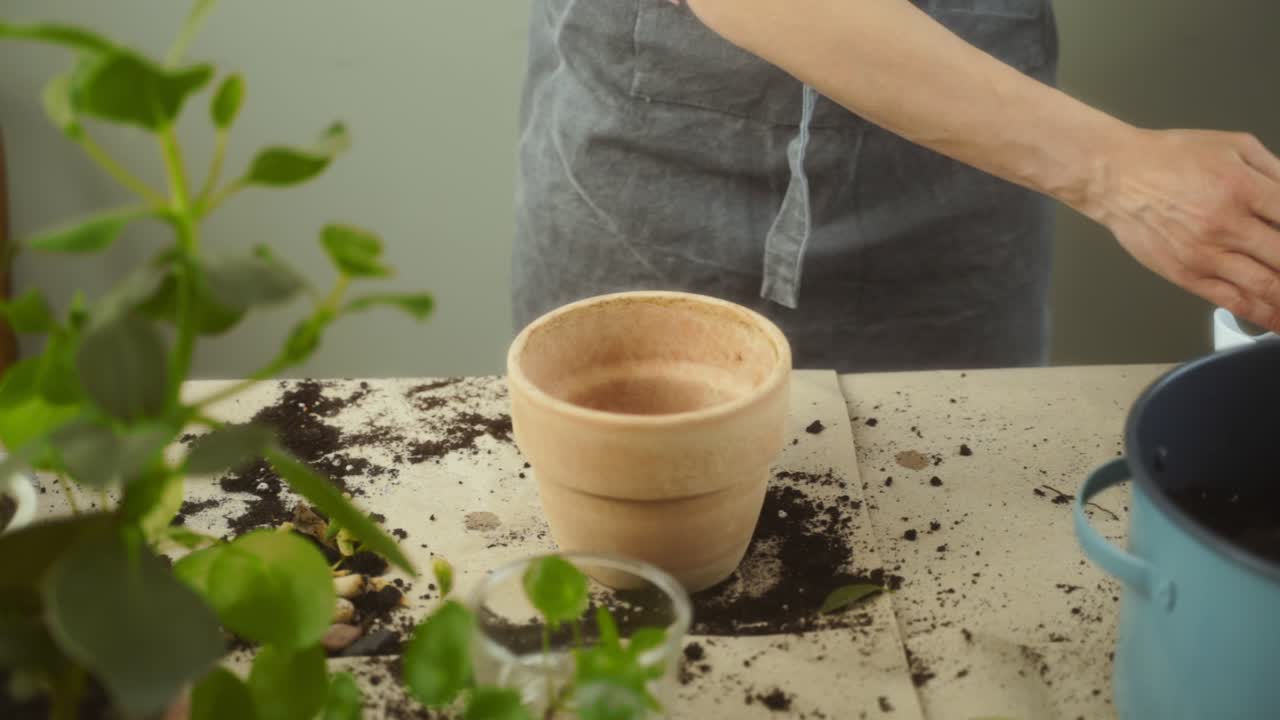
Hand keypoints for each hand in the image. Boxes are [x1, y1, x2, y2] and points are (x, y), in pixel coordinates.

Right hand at [1086, 129, 1279, 330]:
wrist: (1115, 176)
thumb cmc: (1169, 157)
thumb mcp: (1234, 145)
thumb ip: (1277, 171)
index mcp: (1244, 188)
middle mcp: (1228, 225)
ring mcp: (1206, 255)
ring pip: (1269, 288)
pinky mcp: (1187, 274)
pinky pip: (1234, 301)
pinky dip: (1264, 316)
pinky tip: (1279, 321)